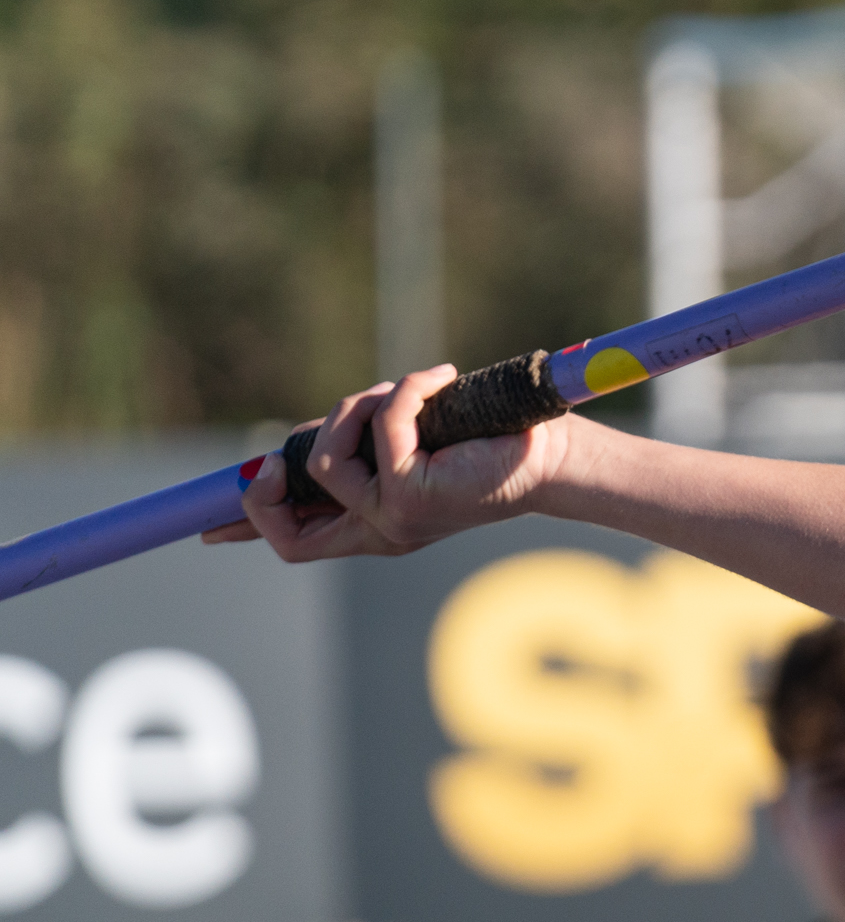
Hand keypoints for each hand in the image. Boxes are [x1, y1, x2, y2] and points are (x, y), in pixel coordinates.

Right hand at [201, 364, 562, 559]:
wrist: (559, 457)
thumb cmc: (495, 441)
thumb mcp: (412, 442)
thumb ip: (364, 445)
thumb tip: (303, 440)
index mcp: (378, 525)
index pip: (297, 542)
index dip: (248, 528)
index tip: (207, 525)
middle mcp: (381, 531)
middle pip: (287, 537)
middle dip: (265, 491)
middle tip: (276, 456)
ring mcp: (393, 518)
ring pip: (324, 460)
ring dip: (355, 408)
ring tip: (406, 390)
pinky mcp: (410, 493)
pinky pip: (381, 429)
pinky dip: (404, 393)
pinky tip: (442, 380)